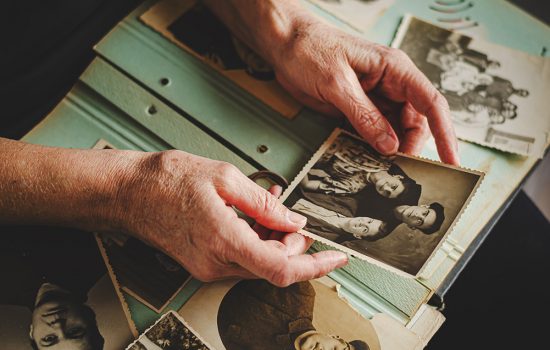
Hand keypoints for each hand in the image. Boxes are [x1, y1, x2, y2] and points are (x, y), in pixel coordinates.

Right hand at [116, 150, 347, 285]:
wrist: (129, 192)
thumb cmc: (166, 181)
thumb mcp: (225, 177)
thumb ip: (264, 204)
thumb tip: (293, 220)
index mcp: (224, 240)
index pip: (282, 268)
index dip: (315, 265)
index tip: (336, 257)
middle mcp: (216, 262)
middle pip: (275, 266)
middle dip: (294, 243)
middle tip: (293, 214)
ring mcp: (208, 266)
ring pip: (260, 262)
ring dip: (275, 238)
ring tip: (271, 204)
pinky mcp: (204, 263)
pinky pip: (242, 258)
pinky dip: (257, 239)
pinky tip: (255, 215)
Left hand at [272, 16, 459, 164]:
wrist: (284, 44)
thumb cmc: (310, 49)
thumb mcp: (336, 83)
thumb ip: (364, 115)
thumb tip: (390, 146)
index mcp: (394, 69)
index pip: (431, 102)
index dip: (445, 133)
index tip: (451, 160)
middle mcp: (390, 84)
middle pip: (415, 122)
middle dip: (411, 147)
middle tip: (399, 171)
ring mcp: (374, 98)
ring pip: (394, 131)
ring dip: (391, 151)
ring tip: (382, 169)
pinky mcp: (358, 109)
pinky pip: (373, 132)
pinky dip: (372, 148)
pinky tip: (367, 160)